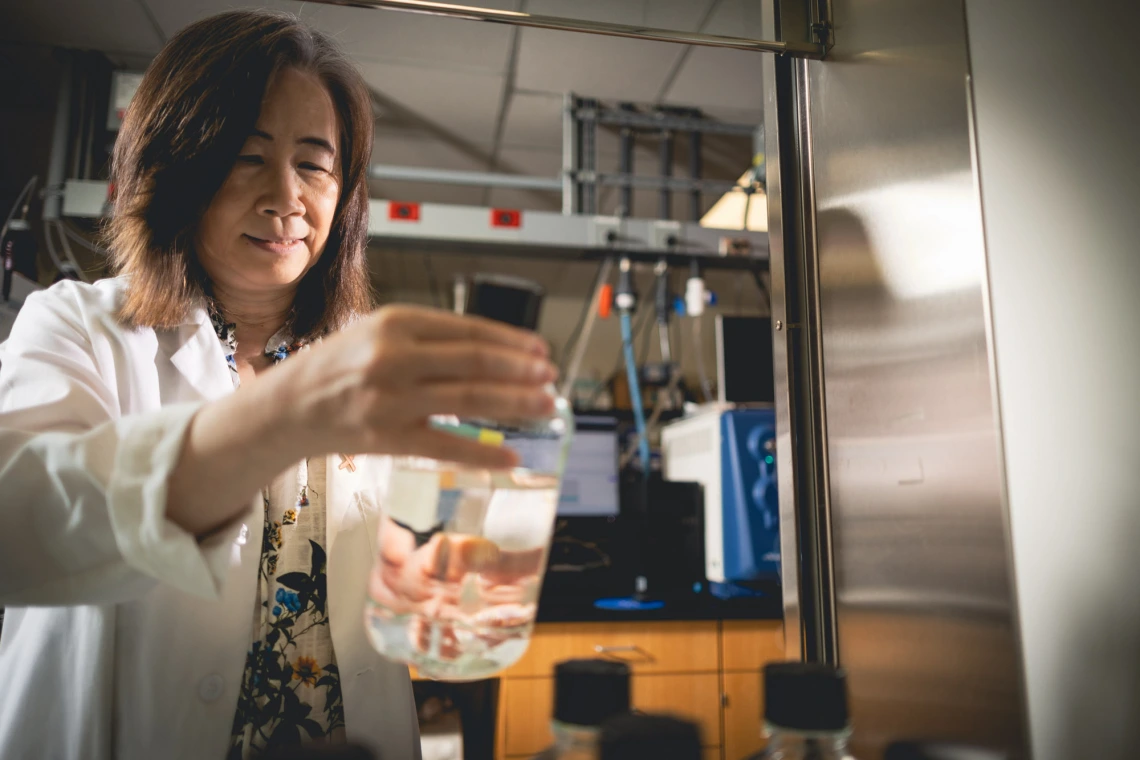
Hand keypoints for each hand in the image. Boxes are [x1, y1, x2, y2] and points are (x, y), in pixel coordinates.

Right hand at [274, 305, 557, 469]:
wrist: (290, 405)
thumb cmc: (342, 366)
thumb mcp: (380, 333)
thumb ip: (432, 337)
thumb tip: (498, 352)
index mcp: (395, 322)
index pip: (469, 331)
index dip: (512, 342)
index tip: (540, 351)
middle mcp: (393, 357)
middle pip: (474, 363)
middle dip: (521, 371)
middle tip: (551, 377)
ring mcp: (390, 399)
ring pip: (467, 400)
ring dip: (514, 404)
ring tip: (544, 406)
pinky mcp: (387, 437)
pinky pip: (445, 446)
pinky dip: (483, 453)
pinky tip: (511, 456)